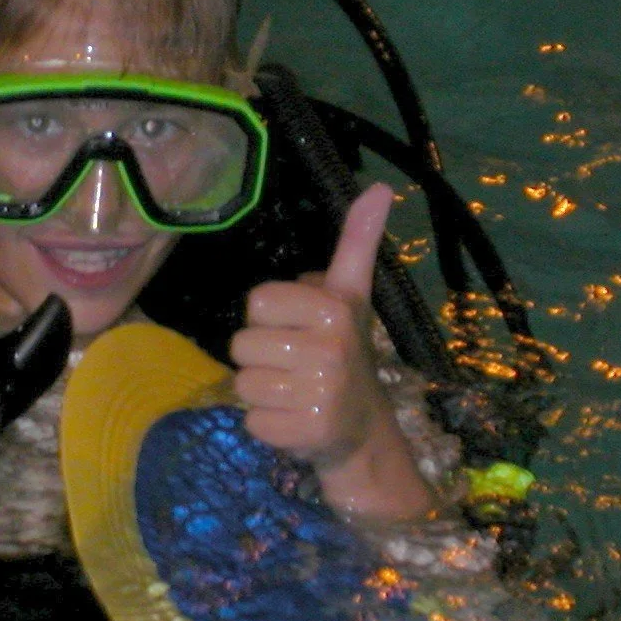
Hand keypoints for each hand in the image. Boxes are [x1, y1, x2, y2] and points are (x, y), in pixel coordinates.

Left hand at [229, 182, 434, 517]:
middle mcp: (332, 349)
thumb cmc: (343, 349)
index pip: (257, 301)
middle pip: (241, 345)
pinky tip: (294, 420)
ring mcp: (321, 394)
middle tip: (294, 366)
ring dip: (261, 391)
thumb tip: (379, 187)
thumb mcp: (349, 294)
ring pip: (243, 383)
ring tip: (293, 392)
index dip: (268, 318)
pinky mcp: (306, 433)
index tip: (297, 328)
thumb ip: (356, 242)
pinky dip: (266, 423)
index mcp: (335, 308)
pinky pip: (251, 421)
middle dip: (259, 357)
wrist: (362, 427)